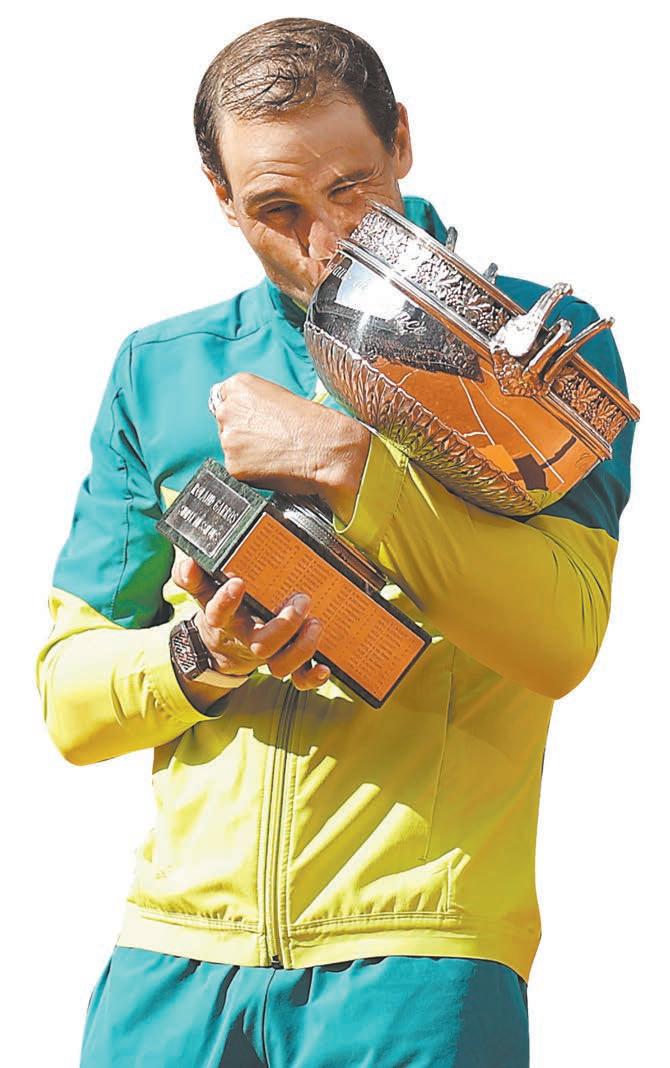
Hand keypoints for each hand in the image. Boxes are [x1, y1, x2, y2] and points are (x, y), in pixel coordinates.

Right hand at [172, 556, 330, 690]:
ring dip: (302, 648)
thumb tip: (188, 563)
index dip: (226, 601)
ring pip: (280, 665)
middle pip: (261, 645)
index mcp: (223, 621)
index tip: (238, 582)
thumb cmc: (221, 612)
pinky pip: (296, 679)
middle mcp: (244, 641)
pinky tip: (324, 667)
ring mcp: (265, 656)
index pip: (218, 613)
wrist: (222, 648)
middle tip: (300, 600)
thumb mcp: (204, 592)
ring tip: (315, 623)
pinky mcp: (281, 664)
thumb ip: (194, 577)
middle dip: (284, 626)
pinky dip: (311, 678)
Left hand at [209, 371, 369, 505]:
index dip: (241, 412)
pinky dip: (251, 469)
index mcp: (239, 385)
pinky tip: (272, 464)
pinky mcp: (234, 465)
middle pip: (224, 422)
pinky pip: (238, 468)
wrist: (328, 448)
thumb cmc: (314, 423)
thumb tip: (247, 419)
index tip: (253, 420)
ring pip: (230, 446)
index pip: (223, 397)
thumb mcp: (280, 397)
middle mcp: (228, 409)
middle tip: (268, 438)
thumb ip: (255, 404)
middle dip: (242, 431)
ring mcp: (228, 439)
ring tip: (274, 452)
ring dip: (245, 450)